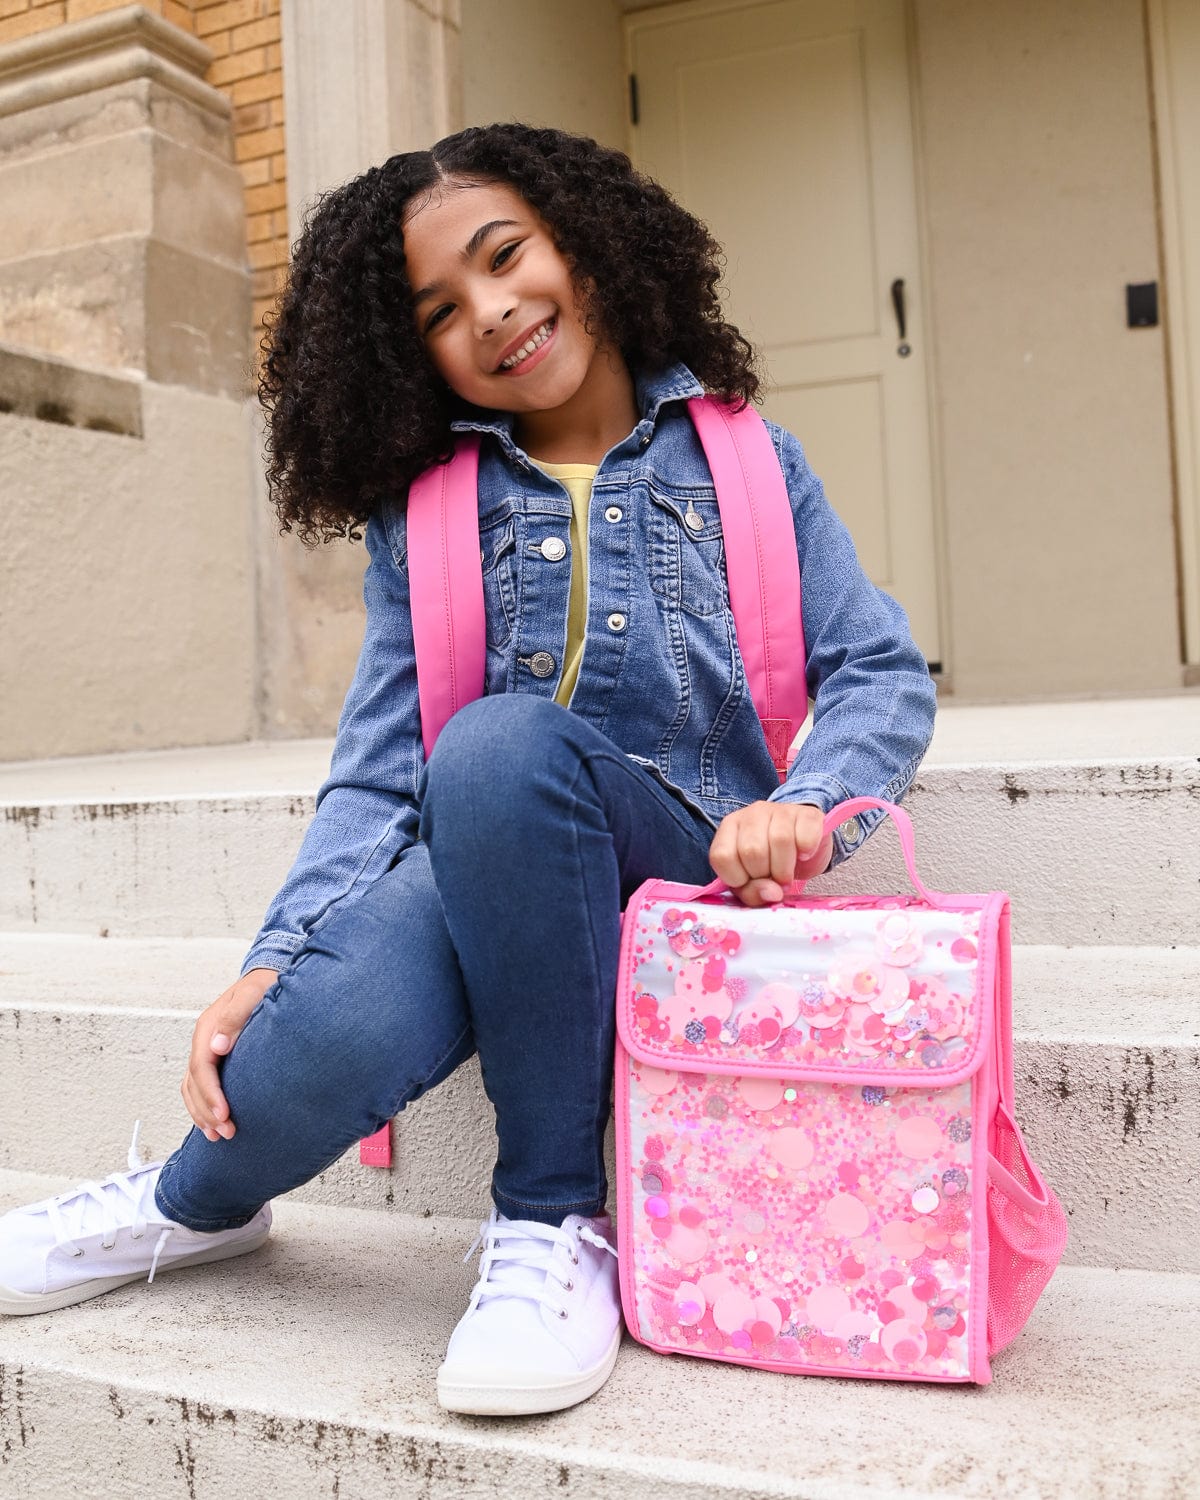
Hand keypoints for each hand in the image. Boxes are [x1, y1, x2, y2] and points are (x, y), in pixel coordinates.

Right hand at [182, 968, 277, 1141]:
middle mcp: (204, 1040)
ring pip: (191, 1088)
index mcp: (209, 1027)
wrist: (267, 978)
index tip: (225, 1114)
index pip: (201, 1067)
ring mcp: (207, 1050)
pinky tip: (213, 1123)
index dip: (210, 1093)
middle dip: (207, 1110)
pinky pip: (198, 1086)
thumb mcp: (252, 994)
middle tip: (227, 1132)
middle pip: (194, 1083)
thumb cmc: (264, 986)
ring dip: (202, 1114)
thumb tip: (218, 1045)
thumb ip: (235, 1017)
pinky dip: (202, 1107)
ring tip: (219, 1136)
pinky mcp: (215, 1058)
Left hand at [709, 801, 832, 906]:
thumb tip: (771, 892)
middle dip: (764, 875)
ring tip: (787, 873)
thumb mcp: (753, 883)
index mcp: (729, 828)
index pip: (722, 856)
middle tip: (773, 878)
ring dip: (785, 869)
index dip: (738, 879)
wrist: (805, 845)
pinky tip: (803, 854)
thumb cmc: (772, 864)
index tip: (751, 881)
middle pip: (752, 850)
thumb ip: (752, 893)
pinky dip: (806, 852)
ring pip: (780, 840)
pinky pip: (805, 837)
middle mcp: (751, 814)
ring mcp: (780, 809)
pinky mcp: (808, 814)